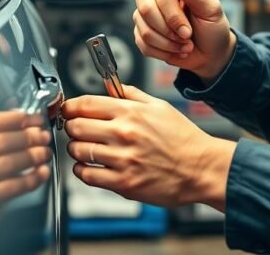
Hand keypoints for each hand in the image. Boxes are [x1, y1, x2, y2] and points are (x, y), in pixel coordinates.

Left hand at [62, 86, 234, 210]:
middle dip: (71, 127)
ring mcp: (122, 159)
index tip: (68, 110)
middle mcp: (124, 133)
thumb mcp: (160, 106)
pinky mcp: (123, 183)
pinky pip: (87, 175)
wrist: (200, 168)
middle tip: (76, 130)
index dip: (70, 107)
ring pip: (78, 150)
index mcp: (131, 112)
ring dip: (76, 149)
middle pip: (76, 126)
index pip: (85, 104)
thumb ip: (132, 95)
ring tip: (85, 149)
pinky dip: (82, 170)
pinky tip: (89, 167)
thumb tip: (112, 87)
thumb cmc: (183, 139)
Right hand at [133, 0, 235, 81]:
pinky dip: (164, 52)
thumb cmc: (212, 28)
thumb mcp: (208, 8)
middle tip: (186, 36)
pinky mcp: (140, 33)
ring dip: (169, 44)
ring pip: (145, 31)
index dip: (173, 15)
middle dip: (168, 31)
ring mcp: (144, 15)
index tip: (188, 29)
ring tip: (184, 44)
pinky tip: (176, 49)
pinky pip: (143, 45)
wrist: (210, 54)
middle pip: (145, 10)